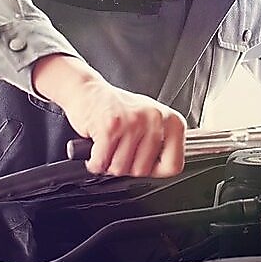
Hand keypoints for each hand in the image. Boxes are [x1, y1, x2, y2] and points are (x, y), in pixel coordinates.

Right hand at [33, 55, 186, 176]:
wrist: (87, 90)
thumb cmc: (117, 108)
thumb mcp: (149, 122)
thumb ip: (161, 145)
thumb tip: (164, 170)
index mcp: (172, 121)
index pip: (173, 166)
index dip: (154, 171)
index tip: (143, 162)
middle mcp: (156, 119)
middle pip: (142, 170)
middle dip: (126, 167)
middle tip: (119, 150)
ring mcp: (134, 122)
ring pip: (120, 168)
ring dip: (108, 164)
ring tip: (108, 146)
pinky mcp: (111, 126)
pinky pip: (101, 162)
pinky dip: (94, 162)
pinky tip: (96, 150)